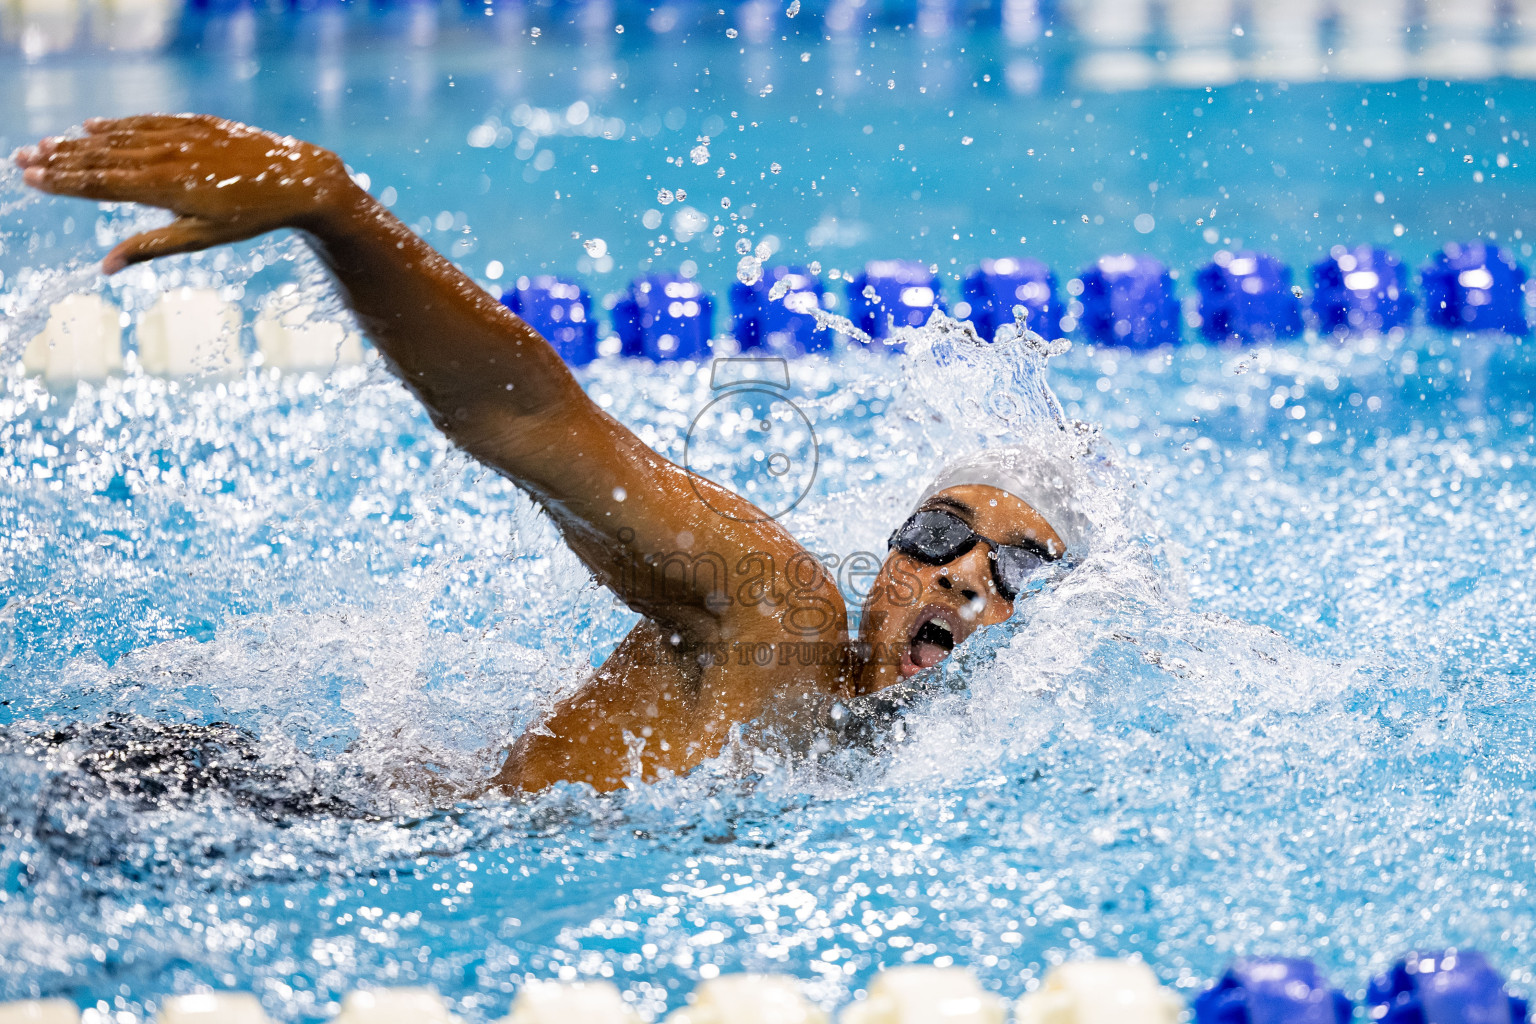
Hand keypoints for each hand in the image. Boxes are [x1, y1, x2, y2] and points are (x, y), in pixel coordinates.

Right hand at [13, 114, 361, 273]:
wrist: (299, 180)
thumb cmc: (250, 217)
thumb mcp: (201, 239)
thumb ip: (150, 247)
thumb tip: (105, 268)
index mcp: (164, 188)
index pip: (100, 184)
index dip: (62, 181)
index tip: (30, 178)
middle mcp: (167, 157)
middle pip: (101, 157)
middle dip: (60, 158)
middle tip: (22, 158)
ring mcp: (181, 137)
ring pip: (121, 137)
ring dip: (82, 140)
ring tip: (49, 142)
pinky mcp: (196, 124)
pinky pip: (148, 122)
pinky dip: (119, 124)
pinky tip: (95, 125)